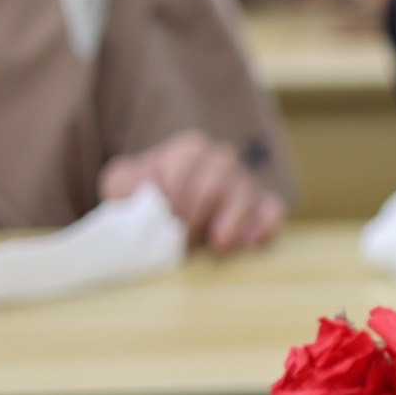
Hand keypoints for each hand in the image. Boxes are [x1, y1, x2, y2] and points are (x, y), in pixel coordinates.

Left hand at [100, 130, 284, 252]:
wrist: (168, 218)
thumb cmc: (146, 200)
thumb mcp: (122, 185)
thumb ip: (123, 183)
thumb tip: (142, 195)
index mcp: (190, 148)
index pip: (185, 164)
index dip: (173, 195)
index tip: (162, 222)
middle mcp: (223, 160)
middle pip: (216, 182)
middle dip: (197, 215)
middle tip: (181, 243)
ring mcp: (246, 184)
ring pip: (246, 194)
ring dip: (230, 222)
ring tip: (217, 246)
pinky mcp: (265, 208)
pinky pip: (273, 211)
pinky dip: (264, 226)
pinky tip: (249, 244)